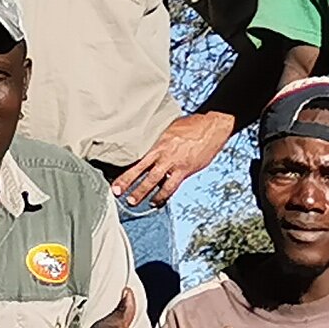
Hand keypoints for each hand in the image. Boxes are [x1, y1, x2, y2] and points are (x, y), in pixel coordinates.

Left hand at [112, 111, 233, 209]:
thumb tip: (148, 148)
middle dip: (129, 184)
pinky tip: (158, 201)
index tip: (116, 182)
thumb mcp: (169, 129)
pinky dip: (164, 195)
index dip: (126, 172)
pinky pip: (173, 185)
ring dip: (145, 193)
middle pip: (143, 172)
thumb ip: (158, 141)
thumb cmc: (191, 125)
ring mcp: (175, 163)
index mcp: (158, 144)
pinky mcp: (186, 170)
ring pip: (156, 181)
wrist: (212, 126)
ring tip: (134, 201)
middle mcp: (164, 154)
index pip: (138, 160)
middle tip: (117, 193)